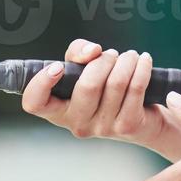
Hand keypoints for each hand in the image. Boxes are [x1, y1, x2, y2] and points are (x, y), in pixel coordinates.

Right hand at [20, 39, 180, 155]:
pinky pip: (135, 89)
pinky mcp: (127, 126)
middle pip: (87, 86)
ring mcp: (102, 128)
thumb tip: (92, 52)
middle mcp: (77, 123)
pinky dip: (141, 68)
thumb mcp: (83, 67)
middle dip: (103, 61)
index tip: (58, 66)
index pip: (35, 103)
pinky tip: (143, 60)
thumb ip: (78, 52)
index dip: (41, 84)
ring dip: (126, 61)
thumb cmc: (105, 87)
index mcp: (58, 109)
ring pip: (115, 84)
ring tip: (130, 56)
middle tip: (111, 55)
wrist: (145, 117)